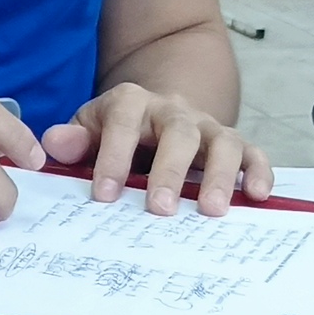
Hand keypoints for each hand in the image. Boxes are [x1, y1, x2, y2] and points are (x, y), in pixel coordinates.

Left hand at [39, 83, 273, 215]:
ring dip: (219, 176)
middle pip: (178, 134)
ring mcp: (208, 127)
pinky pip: (254, 153)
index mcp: (131, 104)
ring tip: (211, 210)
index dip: (112, 158)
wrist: (158, 110)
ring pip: (222, 143)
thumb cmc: (118, 131)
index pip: (122, 124)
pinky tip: (257, 196)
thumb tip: (54, 145)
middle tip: (161, 209)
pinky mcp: (235, 144)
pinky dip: (259, 172)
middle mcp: (174, 112)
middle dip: (170, 171)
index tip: (104, 195)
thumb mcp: (90, 128)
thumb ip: (73, 139)